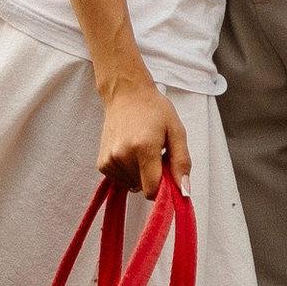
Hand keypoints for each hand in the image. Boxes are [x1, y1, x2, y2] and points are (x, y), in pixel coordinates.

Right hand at [96, 72, 189, 198]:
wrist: (125, 94)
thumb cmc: (153, 109)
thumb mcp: (177, 130)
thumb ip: (182, 162)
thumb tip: (184, 191)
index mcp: (143, 148)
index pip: (152, 190)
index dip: (164, 187)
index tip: (168, 173)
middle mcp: (122, 156)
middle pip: (144, 188)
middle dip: (154, 177)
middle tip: (157, 154)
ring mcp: (109, 160)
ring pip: (133, 185)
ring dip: (141, 174)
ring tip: (143, 150)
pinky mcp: (102, 163)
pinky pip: (121, 180)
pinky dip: (129, 172)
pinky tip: (131, 153)